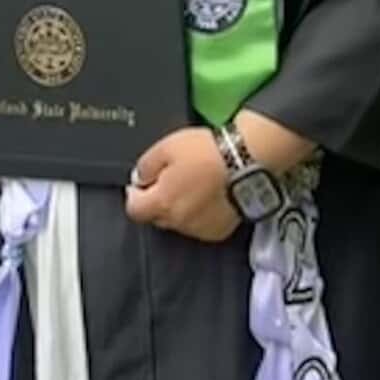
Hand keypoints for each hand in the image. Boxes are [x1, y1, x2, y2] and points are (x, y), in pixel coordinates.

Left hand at [125, 127, 237, 242]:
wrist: (246, 162)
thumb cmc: (205, 152)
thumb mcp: (165, 147)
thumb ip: (145, 166)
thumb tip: (139, 180)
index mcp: (162, 204)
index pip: (134, 211)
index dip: (134, 195)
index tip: (142, 183)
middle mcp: (179, 222)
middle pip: (157, 217)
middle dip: (158, 200)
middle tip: (172, 178)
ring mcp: (200, 229)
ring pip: (179, 222)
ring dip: (180, 208)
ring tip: (195, 184)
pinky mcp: (219, 231)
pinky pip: (200, 225)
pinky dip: (200, 214)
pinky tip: (209, 196)